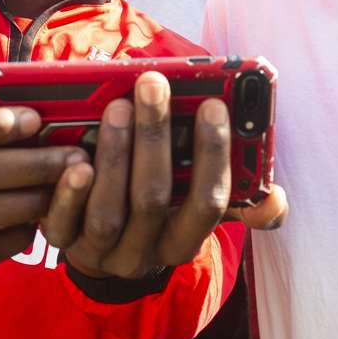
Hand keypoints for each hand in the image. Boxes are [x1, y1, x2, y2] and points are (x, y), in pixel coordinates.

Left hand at [40, 72, 287, 280]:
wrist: (93, 240)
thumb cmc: (153, 201)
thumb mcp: (191, 203)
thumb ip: (233, 194)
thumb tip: (274, 200)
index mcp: (184, 240)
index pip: (208, 202)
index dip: (213, 154)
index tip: (213, 104)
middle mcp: (145, 253)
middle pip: (154, 199)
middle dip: (155, 137)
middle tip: (153, 85)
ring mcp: (101, 253)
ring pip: (109, 211)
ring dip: (114, 154)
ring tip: (116, 107)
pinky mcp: (64, 245)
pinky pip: (64, 226)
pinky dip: (70, 193)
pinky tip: (76, 160)